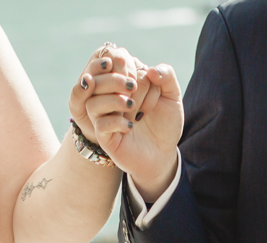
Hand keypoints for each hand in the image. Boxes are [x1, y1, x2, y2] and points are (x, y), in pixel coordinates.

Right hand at [70, 45, 182, 199]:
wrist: (164, 153)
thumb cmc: (165, 123)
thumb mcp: (172, 96)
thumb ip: (167, 76)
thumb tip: (150, 70)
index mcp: (122, 83)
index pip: (116, 64)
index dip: (132, 68)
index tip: (153, 84)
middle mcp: (109, 98)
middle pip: (100, 78)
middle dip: (120, 81)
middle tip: (137, 91)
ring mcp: (104, 117)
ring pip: (94, 101)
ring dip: (115, 101)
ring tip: (134, 107)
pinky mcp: (105, 136)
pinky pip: (101, 124)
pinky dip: (116, 122)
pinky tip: (131, 125)